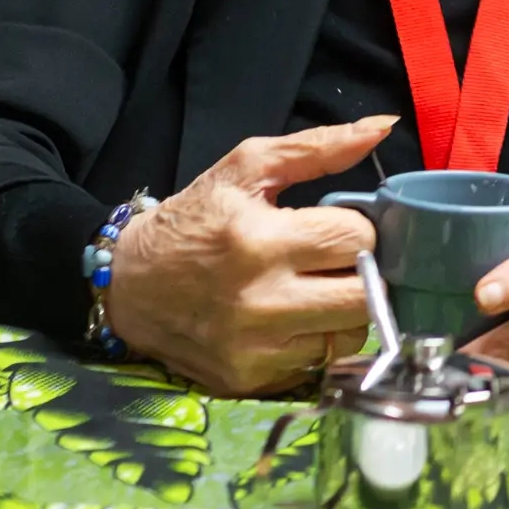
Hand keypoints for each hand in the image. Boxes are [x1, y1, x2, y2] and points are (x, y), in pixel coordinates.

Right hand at [101, 117, 389, 396]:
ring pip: (350, 336)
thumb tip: (382, 129)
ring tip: (318, 290)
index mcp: (260, 240)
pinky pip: (317, 364)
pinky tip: (292, 319)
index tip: (339, 228)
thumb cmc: (192, 220)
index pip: (358, 239)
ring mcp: (255, 349)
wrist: (126, 284)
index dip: (359, 229)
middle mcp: (261, 301)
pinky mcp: (248, 380)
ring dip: (345, 311)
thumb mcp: (245, 168)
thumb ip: (318, 148)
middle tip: (341, 263)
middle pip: (367, 296)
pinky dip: (315, 340)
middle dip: (365, 274)